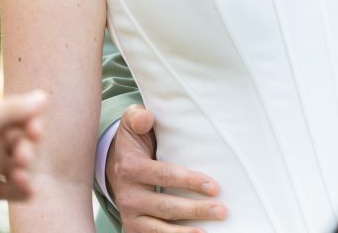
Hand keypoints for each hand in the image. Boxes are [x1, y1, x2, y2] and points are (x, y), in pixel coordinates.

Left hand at [0, 90, 46, 200]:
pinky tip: (30, 193)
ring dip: (25, 172)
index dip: (29, 123)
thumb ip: (13, 110)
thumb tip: (44, 97)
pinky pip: (8, 190)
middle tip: (23, 157)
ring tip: (21, 177)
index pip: (19, 116)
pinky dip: (20, 192)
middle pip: (19, 143)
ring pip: (16, 168)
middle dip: (27, 149)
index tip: (35, 130)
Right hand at [106, 105, 226, 232]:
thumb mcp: (131, 124)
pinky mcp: (132, 228)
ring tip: (210, 232)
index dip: (189, 182)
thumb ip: (137, 117)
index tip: (214, 187)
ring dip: (186, 232)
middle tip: (222, 211)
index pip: (165, 176)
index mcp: (131, 168)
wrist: (114, 166)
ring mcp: (130, 215)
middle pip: (166, 206)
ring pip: (160, 228)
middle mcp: (128, 196)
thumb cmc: (133, 142)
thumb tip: (145, 117)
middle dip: (196, 210)